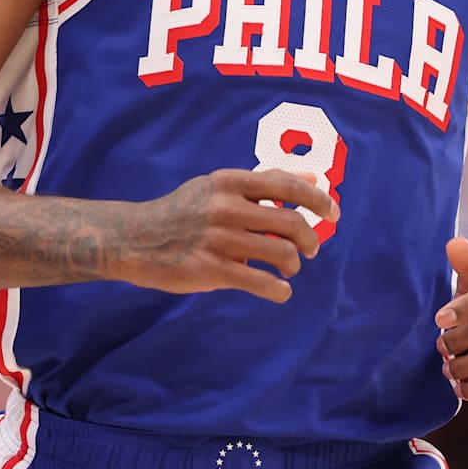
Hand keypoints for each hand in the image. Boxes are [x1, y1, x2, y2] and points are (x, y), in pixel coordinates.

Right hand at [121, 169, 337, 302]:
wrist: (135, 240)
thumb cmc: (183, 212)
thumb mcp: (219, 188)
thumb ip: (264, 183)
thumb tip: (312, 177)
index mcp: (229, 182)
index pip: (287, 185)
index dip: (317, 199)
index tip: (333, 212)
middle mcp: (227, 208)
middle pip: (291, 223)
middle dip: (309, 239)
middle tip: (310, 249)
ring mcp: (220, 239)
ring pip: (281, 254)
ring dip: (293, 264)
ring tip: (288, 268)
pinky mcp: (212, 270)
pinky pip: (261, 283)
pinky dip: (279, 290)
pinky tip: (280, 291)